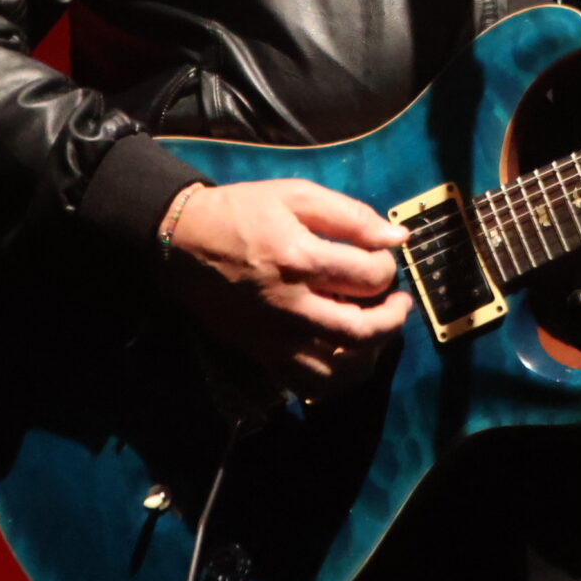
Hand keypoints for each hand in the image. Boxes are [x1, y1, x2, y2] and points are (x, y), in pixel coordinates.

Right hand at [158, 178, 413, 395]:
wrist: (182, 242)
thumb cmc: (240, 212)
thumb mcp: (295, 195)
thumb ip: (350, 215)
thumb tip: (397, 238)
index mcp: (301, 259)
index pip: (369, 276)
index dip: (388, 268)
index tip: (381, 258)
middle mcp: (291, 306)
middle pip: (363, 330)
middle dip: (393, 318)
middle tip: (398, 303)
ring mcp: (276, 337)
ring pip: (341, 368)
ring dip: (372, 352)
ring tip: (377, 331)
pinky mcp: (263, 354)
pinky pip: (311, 385)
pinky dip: (339, 379)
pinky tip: (348, 357)